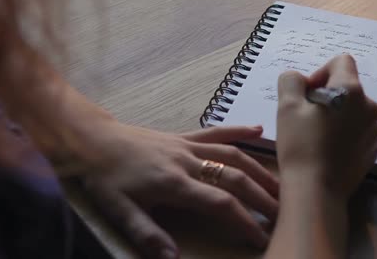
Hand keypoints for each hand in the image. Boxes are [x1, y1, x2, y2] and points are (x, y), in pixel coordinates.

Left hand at [79, 123, 278, 258]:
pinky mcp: (183, 135)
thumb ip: (146, 234)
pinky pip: (216, 131)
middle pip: (235, 177)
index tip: (262, 238)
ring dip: (259, 169)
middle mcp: (187, 161)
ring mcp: (188, 145)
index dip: (244, 221)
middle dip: (262, 196)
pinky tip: (259, 130)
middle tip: (284, 213)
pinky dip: (239, 130)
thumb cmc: (104, 176)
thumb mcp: (118, 210)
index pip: (220, 203)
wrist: (92, 139)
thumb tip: (172, 258)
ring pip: (232, 154)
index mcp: (173, 183)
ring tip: (281, 185)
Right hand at [276, 55, 376, 198]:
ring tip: (316, 136)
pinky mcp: (372, 149)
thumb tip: (301, 80)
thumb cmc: (300, 145)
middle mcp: (369, 106)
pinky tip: (327, 150)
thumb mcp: (286, 106)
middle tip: (306, 117)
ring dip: (336, 115)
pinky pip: (357, 130)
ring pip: (352, 110)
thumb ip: (292, 80)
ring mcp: (374, 129)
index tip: (306, 94)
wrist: (316, 190)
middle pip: (346, 87)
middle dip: (326, 96)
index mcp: (351, 90)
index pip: (341, 61)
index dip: (320, 72)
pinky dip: (343, 133)